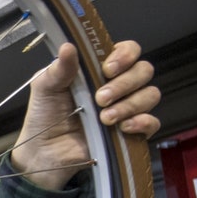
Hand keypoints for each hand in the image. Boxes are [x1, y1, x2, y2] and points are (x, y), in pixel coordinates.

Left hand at [11, 40, 161, 190]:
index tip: (107, 69)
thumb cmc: (45, 115)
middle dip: (125, 83)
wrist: (44, 151)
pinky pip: (152, 122)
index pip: (129, 50)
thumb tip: (68, 46)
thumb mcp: (46, 88)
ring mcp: (127, 108)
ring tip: (104, 118)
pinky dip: (142, 123)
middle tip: (100, 98)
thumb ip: (59, 69)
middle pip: (143, 71)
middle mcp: (118, 85)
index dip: (125, 55)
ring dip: (130, 105)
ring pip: (150, 95)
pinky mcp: (131, 131)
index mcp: (100, 69)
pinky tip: (122, 127)